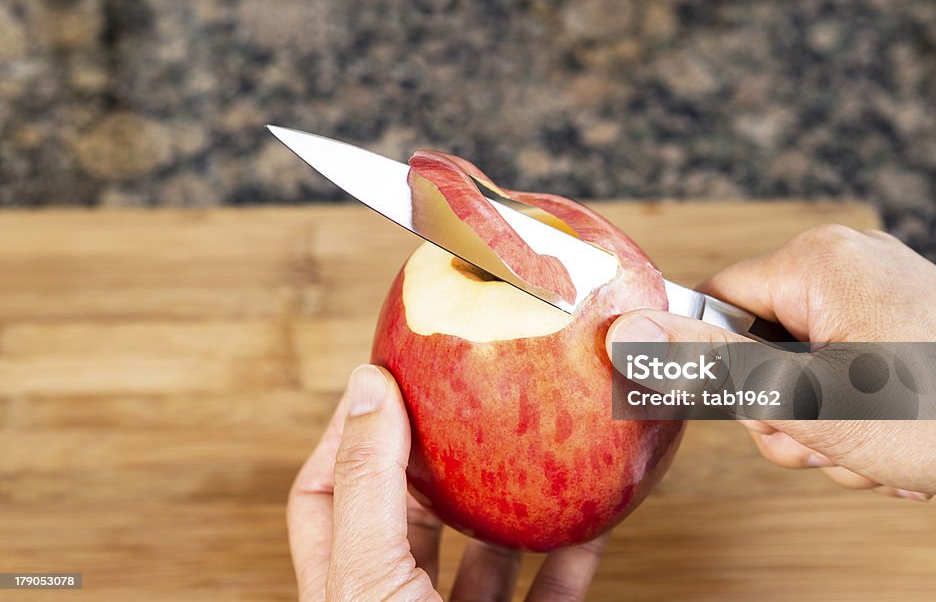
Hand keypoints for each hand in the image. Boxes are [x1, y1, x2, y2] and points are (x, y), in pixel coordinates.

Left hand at [287, 364, 607, 600]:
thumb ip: (370, 486)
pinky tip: (592, 517)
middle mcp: (396, 601)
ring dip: (512, 500)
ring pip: (483, 552)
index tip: (386, 375)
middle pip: (408, 513)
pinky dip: (574, 553)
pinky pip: (552, 592)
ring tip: (534, 444)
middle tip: (470, 397)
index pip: (324, 492)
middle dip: (438, 455)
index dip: (348, 431)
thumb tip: (369, 385)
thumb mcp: (370, 577)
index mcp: (345, 585)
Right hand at [607, 225, 935, 497]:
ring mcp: (882, 291)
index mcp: (816, 261)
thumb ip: (711, 362)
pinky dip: (859, 417)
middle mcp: (847, 261)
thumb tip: (623, 330)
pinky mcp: (906, 321)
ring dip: (824, 428)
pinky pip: (847, 369)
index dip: (720, 366)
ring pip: (803, 369)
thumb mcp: (809, 399)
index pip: (714, 300)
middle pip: (759, 344)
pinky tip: (896, 448)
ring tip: (873, 454)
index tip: (757, 409)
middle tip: (828, 441)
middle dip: (783, 413)